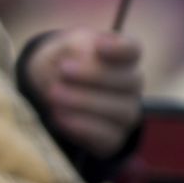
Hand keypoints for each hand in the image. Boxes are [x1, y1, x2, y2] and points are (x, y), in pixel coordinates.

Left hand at [26, 28, 143, 160]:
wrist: (50, 87)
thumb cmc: (64, 60)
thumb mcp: (64, 46)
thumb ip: (76, 47)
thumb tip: (86, 57)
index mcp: (122, 56)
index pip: (132, 50)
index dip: (120, 48)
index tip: (97, 46)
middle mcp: (130, 85)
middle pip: (128, 81)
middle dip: (95, 75)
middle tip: (63, 70)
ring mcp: (125, 112)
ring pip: (121, 111)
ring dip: (85, 102)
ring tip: (53, 94)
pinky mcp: (113, 136)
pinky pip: (107, 136)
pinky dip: (82, 127)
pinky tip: (59, 116)